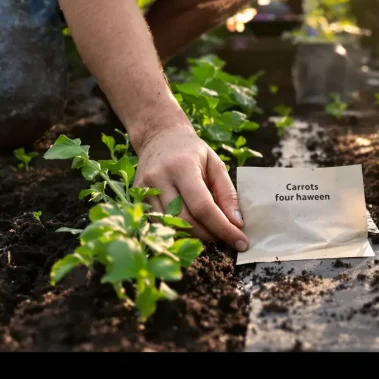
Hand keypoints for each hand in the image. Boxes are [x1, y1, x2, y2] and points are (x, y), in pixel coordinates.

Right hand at [133, 120, 248, 251]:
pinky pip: (160, 224)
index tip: (241, 242)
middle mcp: (159, 179)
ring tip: (211, 232)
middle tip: (227, 238)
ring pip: (172, 226)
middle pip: (186, 220)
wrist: (159, 136)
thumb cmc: (191, 150)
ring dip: (195, 236)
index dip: (223, 228)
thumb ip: (227, 192)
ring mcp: (144, 190)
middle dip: (210, 235)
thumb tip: (236, 222)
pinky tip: (192, 226)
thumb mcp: (215, 164)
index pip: (203, 207)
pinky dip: (179, 230)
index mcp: (182, 167)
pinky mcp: (137, 198)